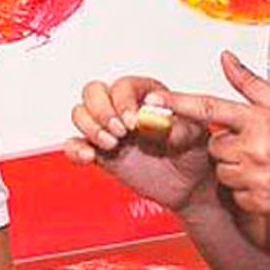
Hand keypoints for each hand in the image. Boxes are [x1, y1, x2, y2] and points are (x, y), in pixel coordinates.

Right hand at [65, 74, 213, 212]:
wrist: (189, 184)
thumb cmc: (194, 152)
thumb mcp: (194, 135)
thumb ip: (173, 123)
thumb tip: (151, 110)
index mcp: (147, 94)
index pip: (123, 86)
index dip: (123, 102)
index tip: (134, 123)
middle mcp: (124, 107)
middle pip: (93, 91)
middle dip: (102, 112)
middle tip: (120, 133)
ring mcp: (110, 129)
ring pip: (80, 113)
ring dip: (90, 128)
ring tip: (112, 145)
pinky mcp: (100, 152)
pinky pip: (75, 144)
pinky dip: (74, 149)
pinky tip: (89, 157)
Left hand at [164, 52, 269, 227]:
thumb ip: (250, 83)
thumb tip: (224, 57)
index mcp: (261, 119)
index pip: (210, 107)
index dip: (178, 104)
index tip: (154, 101)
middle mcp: (256, 147)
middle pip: (214, 145)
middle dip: (228, 146)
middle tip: (258, 146)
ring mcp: (256, 177)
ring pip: (221, 171)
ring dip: (236, 169)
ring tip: (267, 165)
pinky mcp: (258, 202)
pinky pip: (234, 194)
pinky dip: (246, 191)